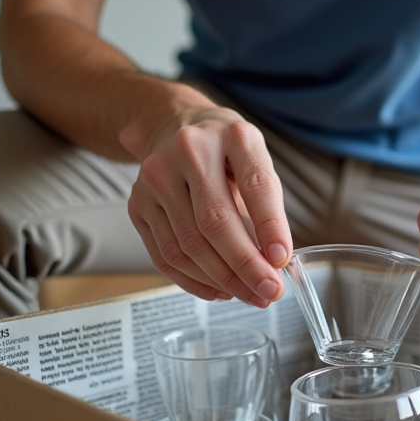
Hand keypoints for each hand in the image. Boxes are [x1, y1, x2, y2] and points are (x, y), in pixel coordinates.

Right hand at [124, 107, 292, 306]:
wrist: (173, 126)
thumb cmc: (225, 151)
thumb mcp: (254, 160)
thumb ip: (266, 207)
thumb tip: (275, 262)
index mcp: (232, 135)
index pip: (255, 184)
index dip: (270, 226)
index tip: (282, 260)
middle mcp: (190, 150)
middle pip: (215, 221)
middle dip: (246, 265)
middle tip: (269, 292)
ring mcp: (157, 176)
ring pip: (188, 245)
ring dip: (223, 280)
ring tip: (249, 294)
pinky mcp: (137, 203)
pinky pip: (165, 255)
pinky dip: (195, 281)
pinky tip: (219, 290)